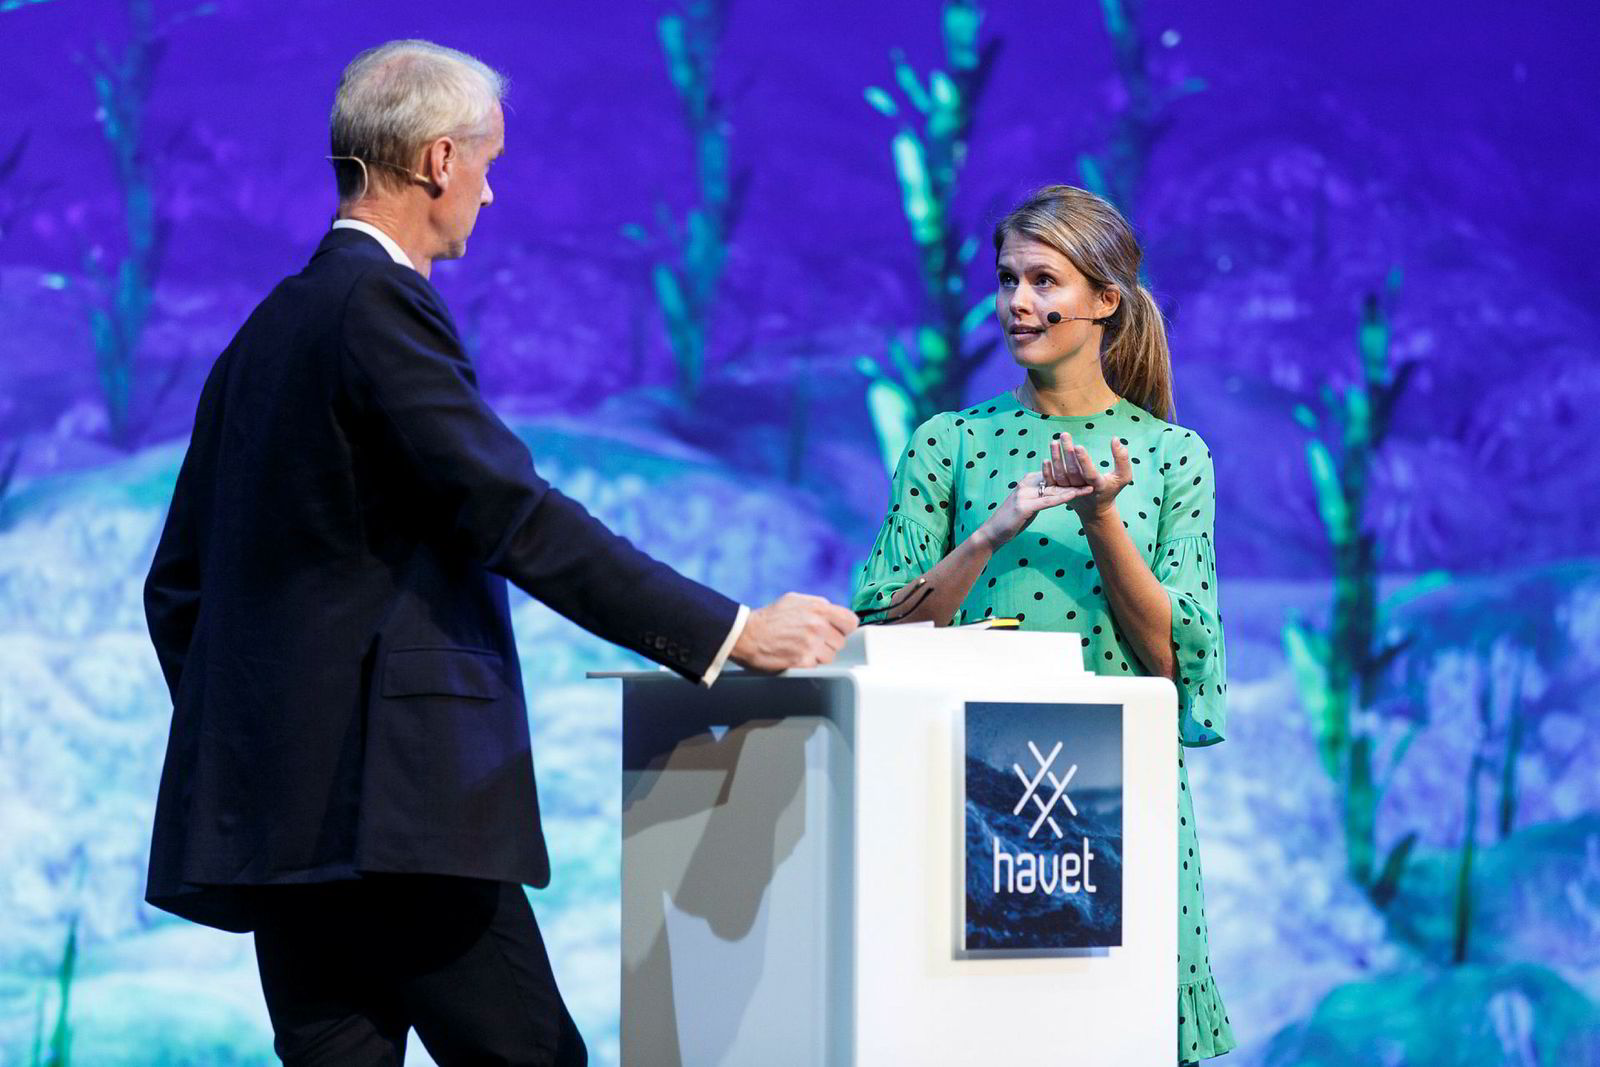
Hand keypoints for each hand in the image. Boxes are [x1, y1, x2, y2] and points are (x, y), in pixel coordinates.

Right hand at [730, 592, 857, 671]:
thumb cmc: (769, 618)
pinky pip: (817, 666)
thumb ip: (818, 605)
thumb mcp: (795, 600)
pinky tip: (796, 656)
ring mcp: (811, 644)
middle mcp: (818, 625)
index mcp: (819, 608)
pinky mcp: (802, 661)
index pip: (851, 622)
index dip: (843, 628)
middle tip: (812, 641)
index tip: (836, 631)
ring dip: (819, 655)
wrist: (747, 634)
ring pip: (830, 656)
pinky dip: (808, 664)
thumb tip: (834, 612)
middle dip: (829, 643)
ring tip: (802, 648)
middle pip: (841, 642)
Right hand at [979, 471, 1093, 547]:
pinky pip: (1047, 501)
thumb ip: (1040, 496)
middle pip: (1055, 481)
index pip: (1053, 476)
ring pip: (1053, 490)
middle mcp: (1025, 484)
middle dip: (1075, 480)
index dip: (1071, 476)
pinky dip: (1062, 498)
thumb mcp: (1029, 505)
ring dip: (1074, 489)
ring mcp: (1024, 494)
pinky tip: (1075, 495)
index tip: (1088, 475)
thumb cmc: (1011, 520)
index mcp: (1027, 481)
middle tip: (1094, 477)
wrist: (992, 532)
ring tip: (1090, 486)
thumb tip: (1055, 492)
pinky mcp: (1024, 506)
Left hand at [1044, 431, 1132, 521]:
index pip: (1089, 473)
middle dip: (1067, 452)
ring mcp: (1069, 492)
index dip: (1083, 461)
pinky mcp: (1060, 493)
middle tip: (1064, 435)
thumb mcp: (1123, 476)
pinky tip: (1046, 458)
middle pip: (1072, 471)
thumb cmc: (1111, 488)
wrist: (1095, 509)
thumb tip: (1115, 439)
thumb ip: (1122, 459)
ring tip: (1054, 442)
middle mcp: (1082, 490)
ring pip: (1060, 475)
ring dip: (1056, 458)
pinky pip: (1051, 482)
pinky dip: (1047, 472)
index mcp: (1097, 486)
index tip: (1078, 445)